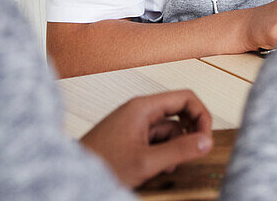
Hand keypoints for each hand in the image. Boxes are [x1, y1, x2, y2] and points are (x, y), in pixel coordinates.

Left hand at [80, 90, 212, 187]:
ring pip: (166, 130)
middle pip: (178, 114)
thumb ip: (179, 151)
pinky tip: (153, 168)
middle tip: (192, 153)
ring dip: (172, 148)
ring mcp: (132, 124)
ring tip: (162, 167)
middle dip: (186, 135)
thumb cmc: (98, 166)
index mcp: (142, 107)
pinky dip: (160, 153)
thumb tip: (206, 142)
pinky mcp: (128, 137)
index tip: (205, 137)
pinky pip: (154, 140)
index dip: (201, 116)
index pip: (185, 98)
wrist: (70, 177)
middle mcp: (138, 111)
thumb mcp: (146, 162)